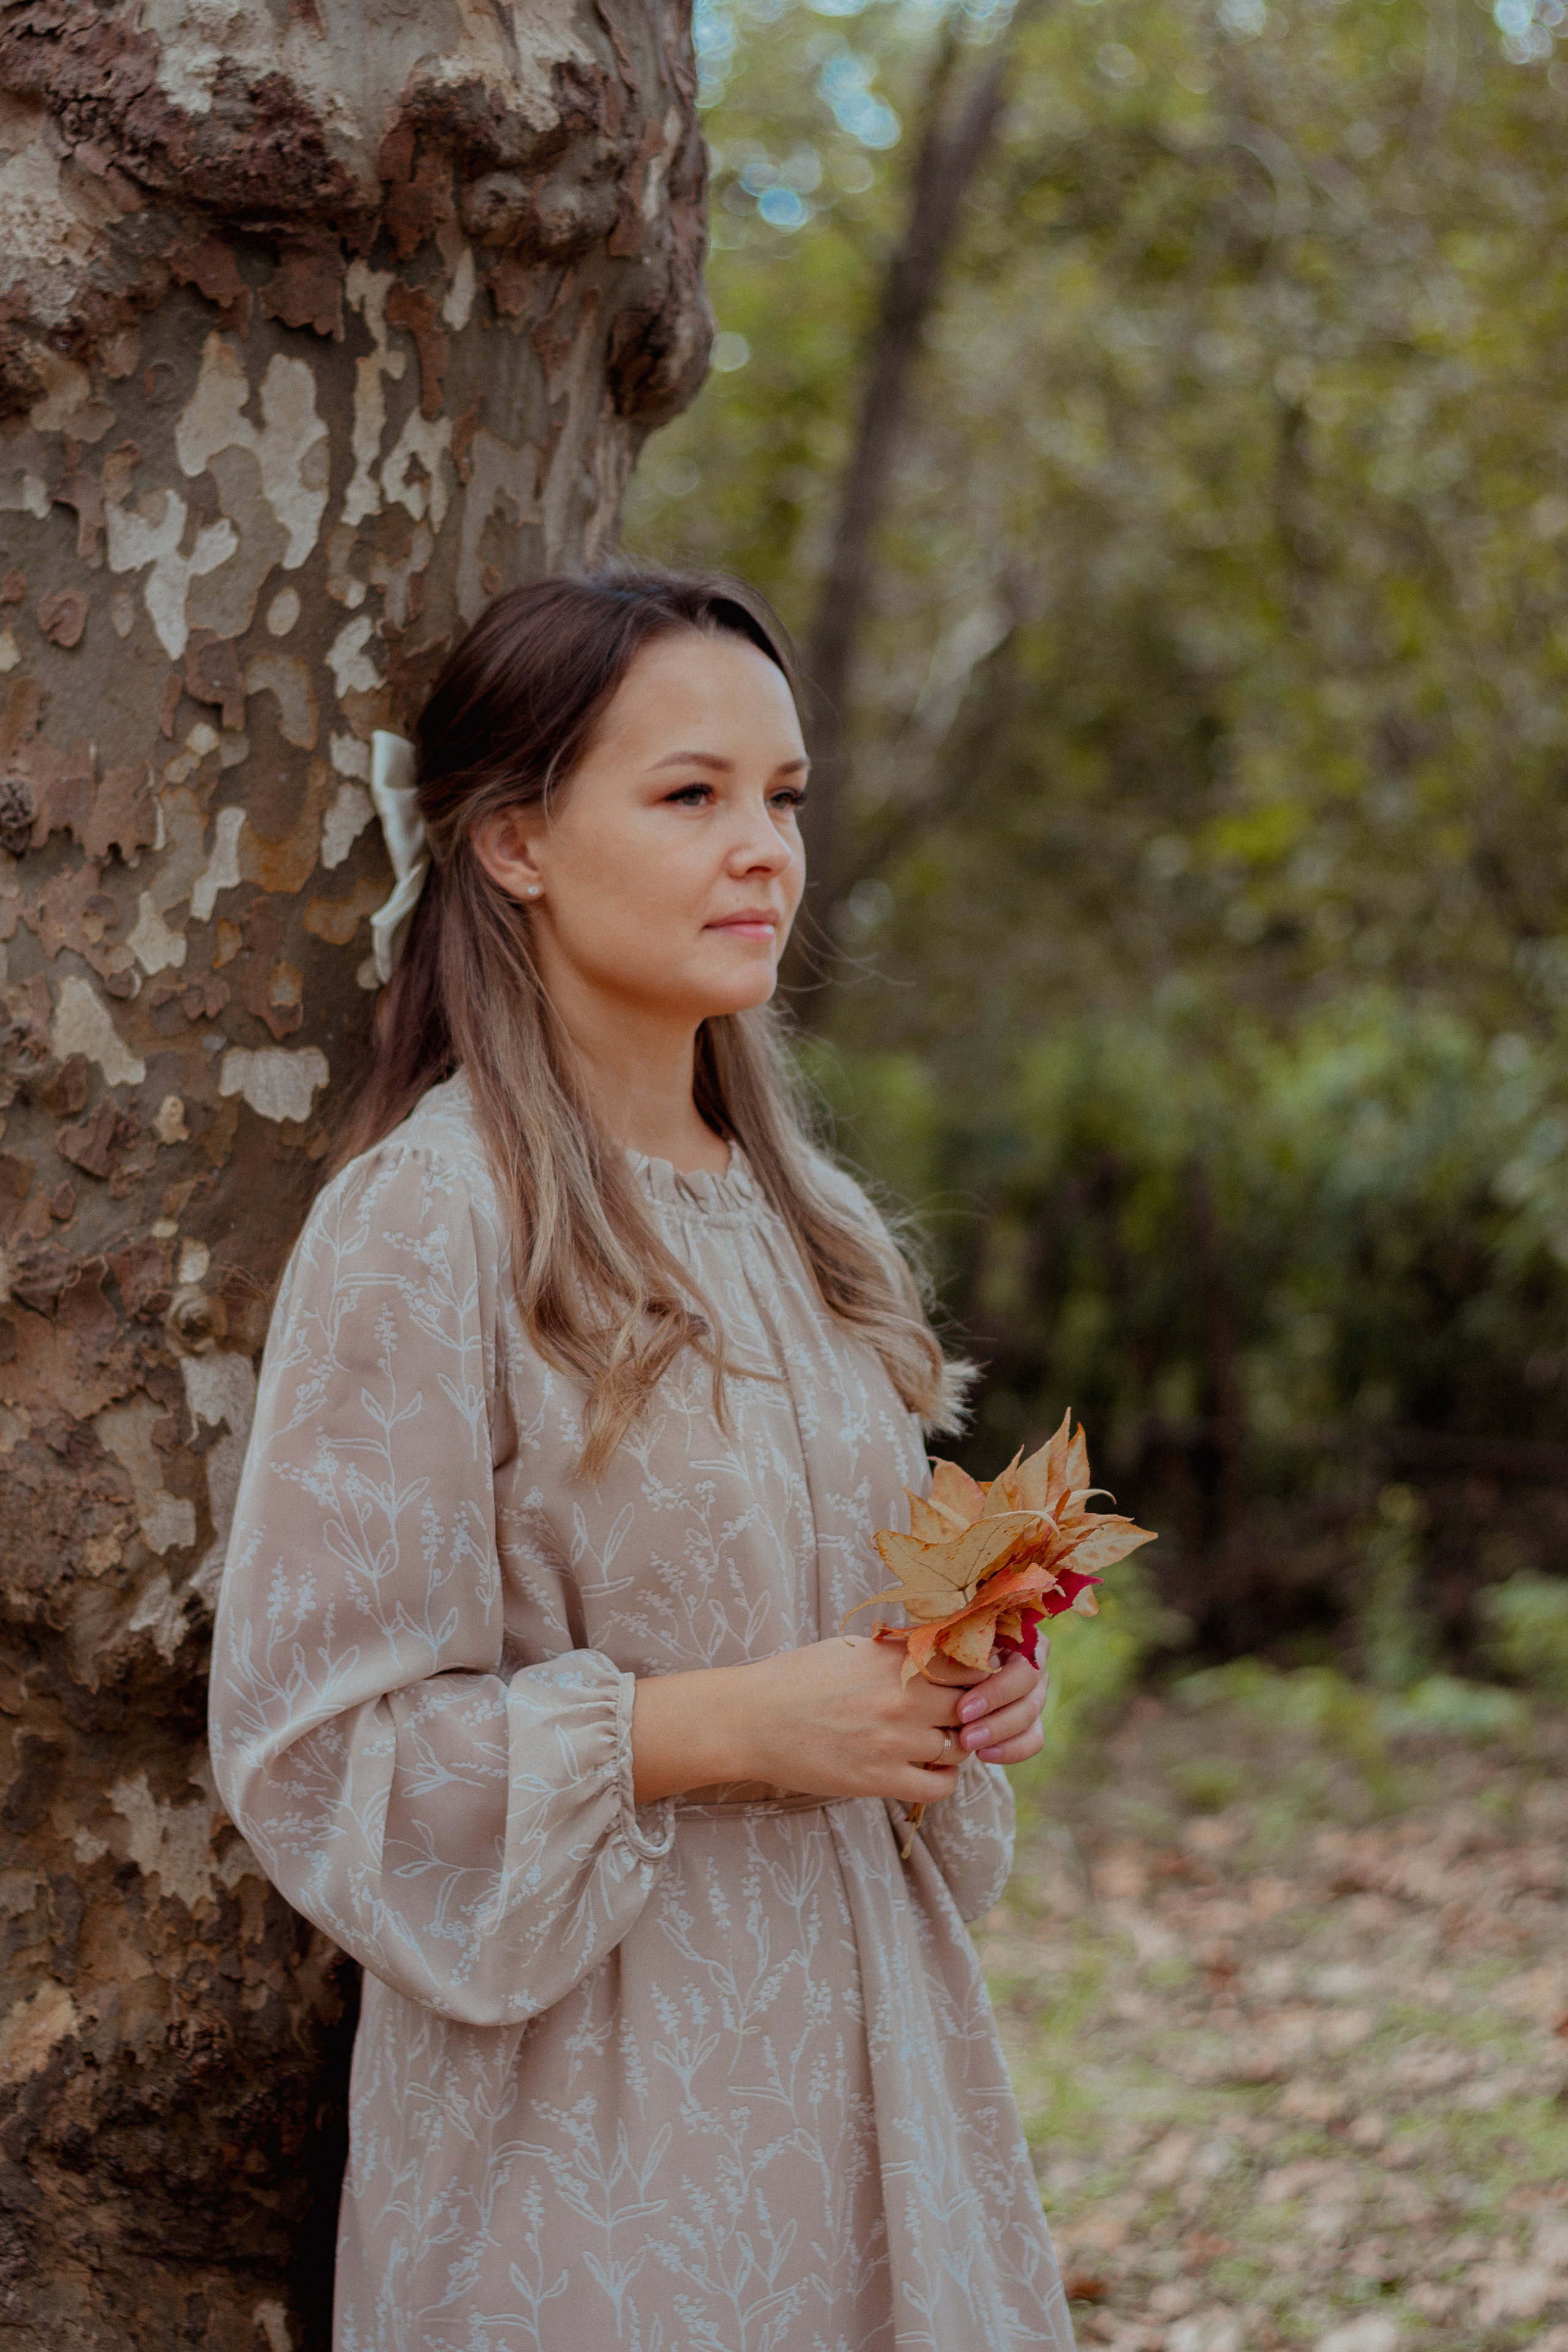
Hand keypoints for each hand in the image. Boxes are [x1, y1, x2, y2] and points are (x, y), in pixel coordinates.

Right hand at [632, 1635, 971, 1807]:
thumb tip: (939, 1646)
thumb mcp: (852, 1648)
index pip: (970, 1664)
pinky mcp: (880, 1780)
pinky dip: (942, 1779)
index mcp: (897, 1659)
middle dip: (972, 1711)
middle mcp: (904, 1698)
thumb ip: (899, 1650)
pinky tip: (926, 1769)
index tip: (971, 1680)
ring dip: (956, 1745)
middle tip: (957, 1713)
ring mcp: (895, 1742)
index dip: (978, 1674)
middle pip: (974, 1706)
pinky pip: (941, 1786)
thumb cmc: (799, 1677)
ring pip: (961, 1747)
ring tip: (936, 1740)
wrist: (753, 1720)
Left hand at [947, 1643, 1049, 1764]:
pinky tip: (983, 1755)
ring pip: (1031, 1721)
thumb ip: (959, 1643)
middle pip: (1031, 1698)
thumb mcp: (949, 1635)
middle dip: (997, 1721)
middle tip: (965, 1736)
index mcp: (1022, 1636)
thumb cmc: (942, 1640)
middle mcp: (1034, 1663)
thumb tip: (960, 1662)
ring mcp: (1035, 1692)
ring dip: (999, 1736)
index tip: (962, 1710)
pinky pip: (1032, 1740)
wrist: (937, 1659)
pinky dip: (1010, 1751)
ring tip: (968, 1746)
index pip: (1023, 1670)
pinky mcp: (1031, 1719)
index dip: (996, 1693)